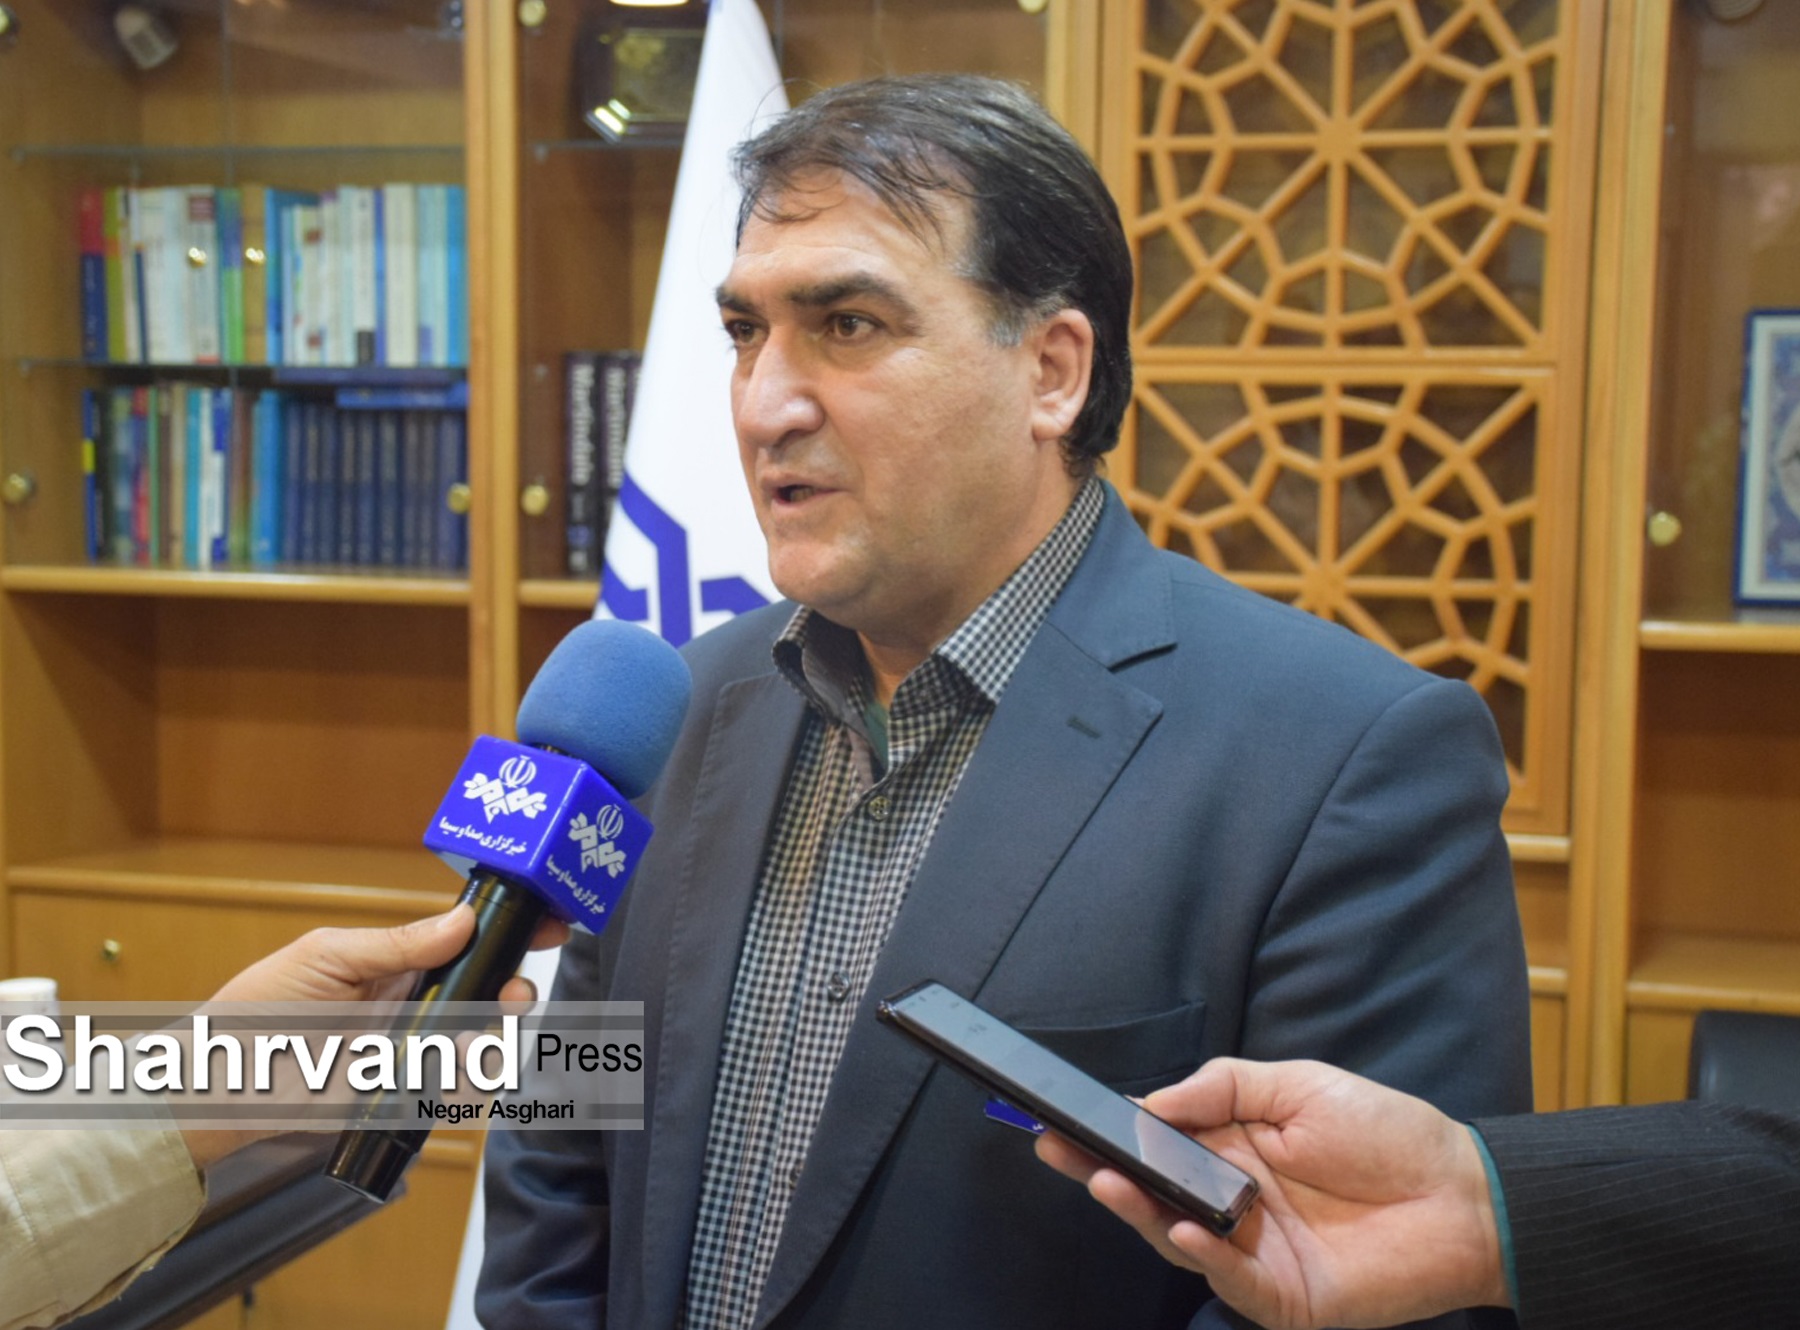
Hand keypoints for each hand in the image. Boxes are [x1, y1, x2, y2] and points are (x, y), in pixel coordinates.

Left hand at [185, 905, 567, 1166]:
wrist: (219, 1083)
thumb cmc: (258, 1010)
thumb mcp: (326, 955)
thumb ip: (398, 943)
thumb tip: (462, 920)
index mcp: (401, 964)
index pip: (470, 943)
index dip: (512, 933)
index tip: (549, 923)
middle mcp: (418, 1008)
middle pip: (492, 996)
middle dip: (516, 991)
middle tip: (515, 992)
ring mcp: (415, 1054)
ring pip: (484, 1047)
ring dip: (494, 1042)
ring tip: (472, 1040)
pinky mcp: (405, 1099)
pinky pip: (457, 1095)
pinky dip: (469, 1087)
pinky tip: (450, 1075)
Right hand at [1034, 1059, 1509, 1329]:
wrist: (1465, 1194)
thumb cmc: (1388, 1133)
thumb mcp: (1299, 1084)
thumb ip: (1223, 1087)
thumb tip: (1151, 1101)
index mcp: (1232, 1149)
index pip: (1156, 1143)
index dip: (1110, 1131)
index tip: (1063, 1114)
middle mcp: (1231, 1203)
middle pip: (1151, 1192)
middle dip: (1100, 1170)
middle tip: (1055, 1147)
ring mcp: (1253, 1253)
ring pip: (1177, 1237)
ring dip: (1139, 1212)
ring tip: (1106, 1183)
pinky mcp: (1283, 1297)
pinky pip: (1229, 1278)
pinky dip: (1201, 1255)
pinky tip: (1182, 1228)